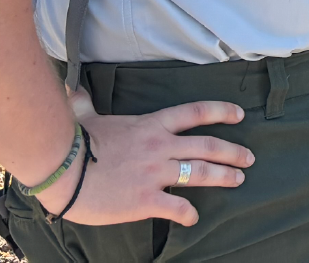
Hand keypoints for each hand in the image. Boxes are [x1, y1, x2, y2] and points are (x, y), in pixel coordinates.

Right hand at [50, 92, 257, 225]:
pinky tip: (193, 218)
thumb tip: (74, 90)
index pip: (194, 113)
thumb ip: (84, 104)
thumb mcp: (83, 118)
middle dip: (233, 152)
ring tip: (238, 180)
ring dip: (224, 177)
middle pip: (208, 146)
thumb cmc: (69, 142)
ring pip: (202, 173)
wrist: (59, 169)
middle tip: (249, 158)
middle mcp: (159, 147)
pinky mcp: (146, 199)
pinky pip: (178, 207)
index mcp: (149, 125)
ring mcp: (155, 173)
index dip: (221, 112)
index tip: (239, 115)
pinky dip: (189, 214)